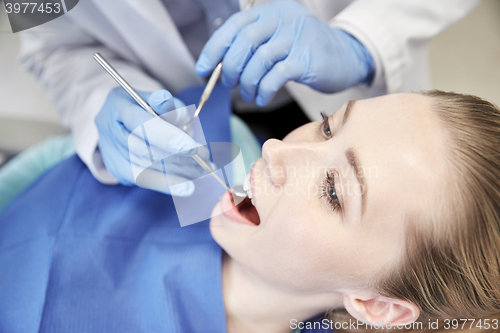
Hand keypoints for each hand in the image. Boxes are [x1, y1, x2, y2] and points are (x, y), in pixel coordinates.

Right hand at [95, 88, 206, 195]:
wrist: (118, 121)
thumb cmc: (143, 106)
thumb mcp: (156, 98)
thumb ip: (166, 104)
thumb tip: (173, 108)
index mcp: (119, 106)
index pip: (141, 124)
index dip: (168, 137)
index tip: (193, 148)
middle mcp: (110, 130)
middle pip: (145, 149)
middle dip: (180, 157)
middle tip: (206, 159)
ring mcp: (112, 153)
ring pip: (147, 167)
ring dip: (179, 172)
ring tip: (204, 171)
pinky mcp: (119, 171)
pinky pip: (145, 181)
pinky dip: (168, 184)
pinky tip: (187, 187)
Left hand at [196, 0, 373, 105]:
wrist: (345, 56)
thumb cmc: (305, 50)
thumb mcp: (278, 38)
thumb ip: (253, 46)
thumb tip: (221, 68)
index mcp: (272, 11)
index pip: (235, 25)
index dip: (215, 48)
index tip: (203, 68)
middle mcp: (284, 19)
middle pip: (245, 42)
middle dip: (231, 68)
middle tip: (230, 84)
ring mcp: (297, 38)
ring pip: (259, 60)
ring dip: (247, 83)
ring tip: (249, 94)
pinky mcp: (307, 59)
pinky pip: (276, 76)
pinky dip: (264, 91)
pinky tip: (262, 98)